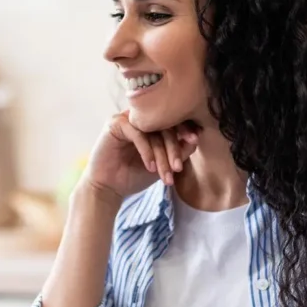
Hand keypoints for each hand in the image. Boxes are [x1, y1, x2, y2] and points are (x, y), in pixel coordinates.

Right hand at [82, 112, 198, 202]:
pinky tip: (150, 167)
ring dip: (161, 154)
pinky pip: (137, 133)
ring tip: (166, 173)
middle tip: (178, 168)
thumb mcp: (164, 164)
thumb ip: (180, 151)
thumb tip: (196, 138)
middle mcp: (140, 117)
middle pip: (164, 124)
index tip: (194, 140)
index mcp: (152, 122)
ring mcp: (127, 118)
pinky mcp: (115, 123)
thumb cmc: (135, 175)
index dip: (185, 128)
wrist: (109, 188)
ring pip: (152, 130)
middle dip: (173, 148)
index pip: (172, 119)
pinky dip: (146, 151)